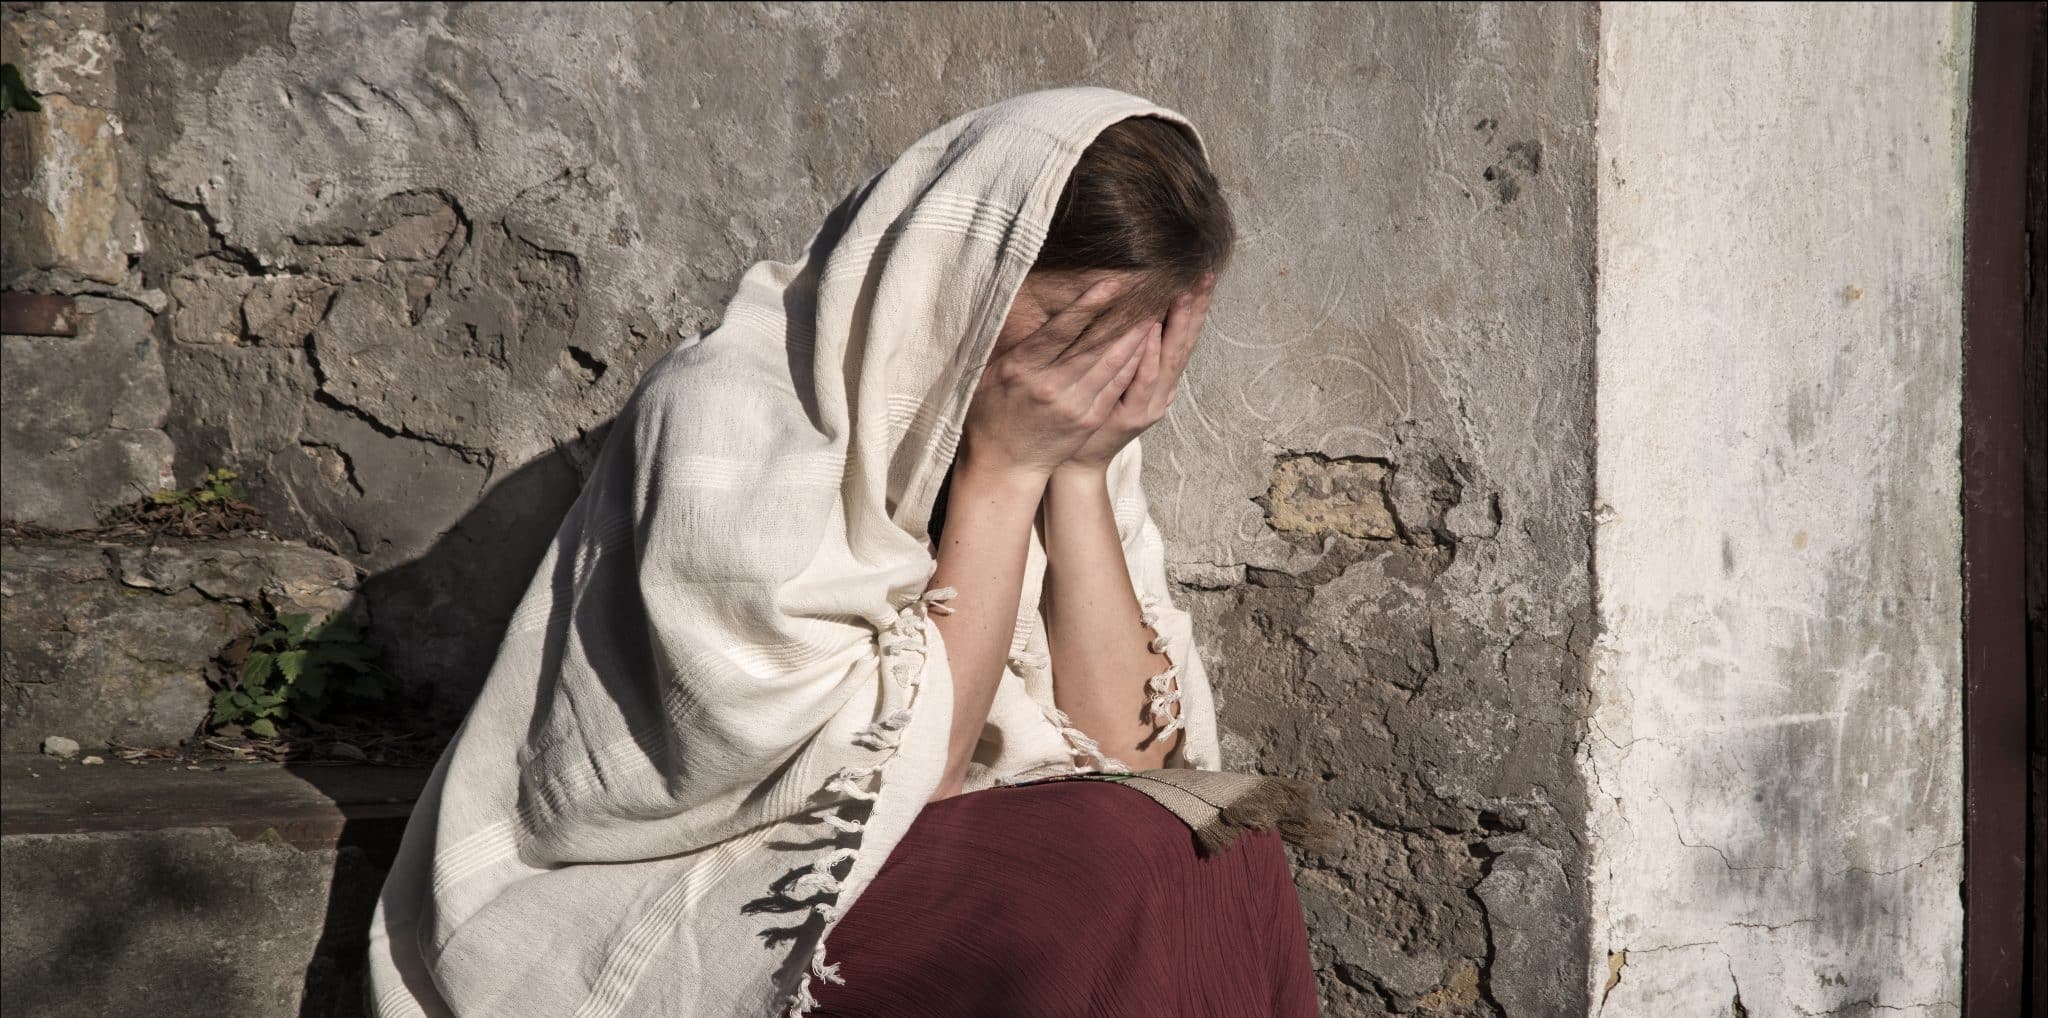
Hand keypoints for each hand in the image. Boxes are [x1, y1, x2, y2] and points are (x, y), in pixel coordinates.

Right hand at [959, 278, 1153, 479]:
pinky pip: (1117, 385)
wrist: (1006, 464)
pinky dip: (1134, 363)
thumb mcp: (991, 374)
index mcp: (1023, 368)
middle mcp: (1051, 386)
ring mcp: (1074, 405)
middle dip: (1124, 318)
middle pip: (1095, 345)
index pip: (1061, 329)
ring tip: (1154, 313)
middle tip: (1148, 293)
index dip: (1089, 305)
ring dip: (1136, 338)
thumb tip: (1032, 309)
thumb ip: (1017, 345)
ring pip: (1112, 364)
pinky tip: (1148, 346)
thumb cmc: (992, 414)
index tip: (1112, 284)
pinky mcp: (1090, 418)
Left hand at [1061, 273, 1214, 472]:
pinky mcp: (1133, 416)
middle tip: (1204, 276)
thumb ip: (1131, 353)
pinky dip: (1151, 355)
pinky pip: (1144, 380)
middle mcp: (1163, 390)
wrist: (1080, 461)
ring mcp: (1151, 404)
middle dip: (1196, 308)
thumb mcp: (1118, 380)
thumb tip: (1140, 313)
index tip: (1203, 275)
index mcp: (1161, 380)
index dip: (1196, 307)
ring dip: (1177, 325)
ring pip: (1170, 359)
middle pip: (1184, 343)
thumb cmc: (1094, 416)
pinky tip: (1153, 330)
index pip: (1184, 336)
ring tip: (1185, 293)